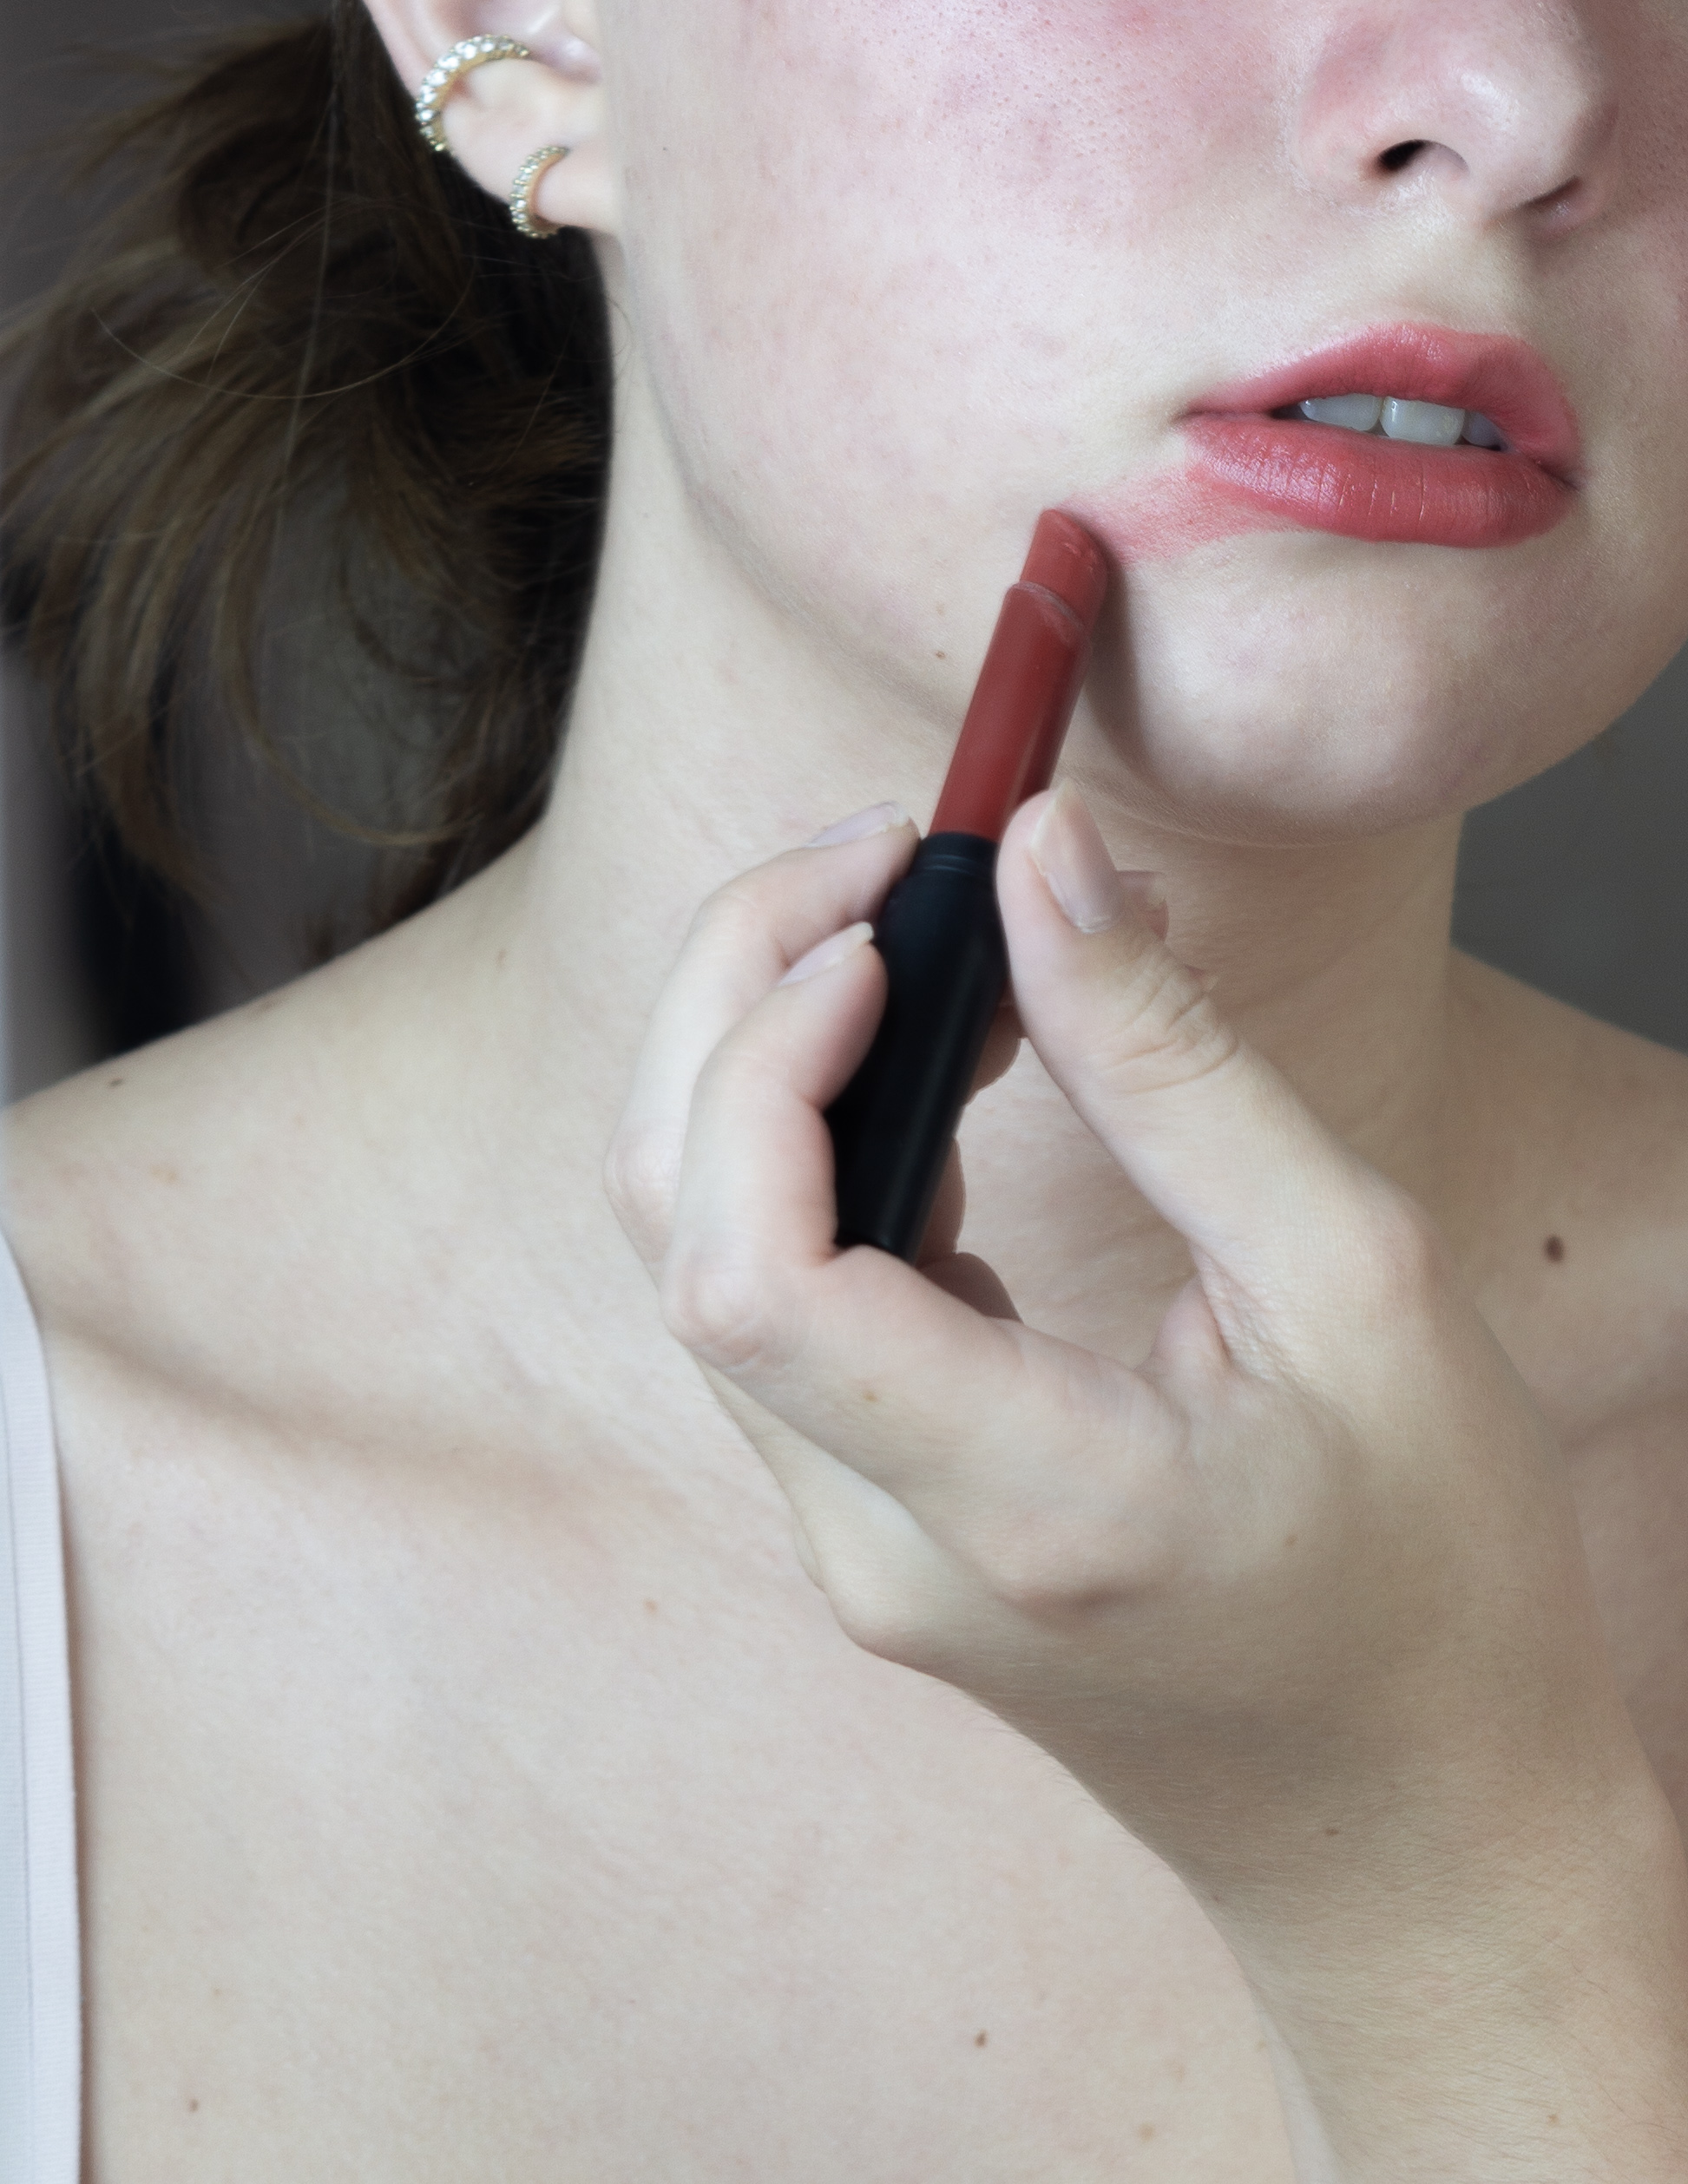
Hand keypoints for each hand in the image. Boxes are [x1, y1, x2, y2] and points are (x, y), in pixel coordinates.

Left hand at [607, 786, 1687, 2178]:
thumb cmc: (1436, 1579)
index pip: (750, 1275)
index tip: (885, 919)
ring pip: (703, 1260)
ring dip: (765, 1066)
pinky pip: (773, 1306)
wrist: (1407, 1824)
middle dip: (734, 1003)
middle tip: (881, 857)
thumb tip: (1046, 858)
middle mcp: (879, 1544)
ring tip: (918, 939)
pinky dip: (811, 1154)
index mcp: (1016, 1504)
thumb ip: (1176, 1068)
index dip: (764, 1059)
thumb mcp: (1356, 1285)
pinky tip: (929, 1076)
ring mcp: (853, 1544)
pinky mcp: (868, 1518)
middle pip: (681, 1235)